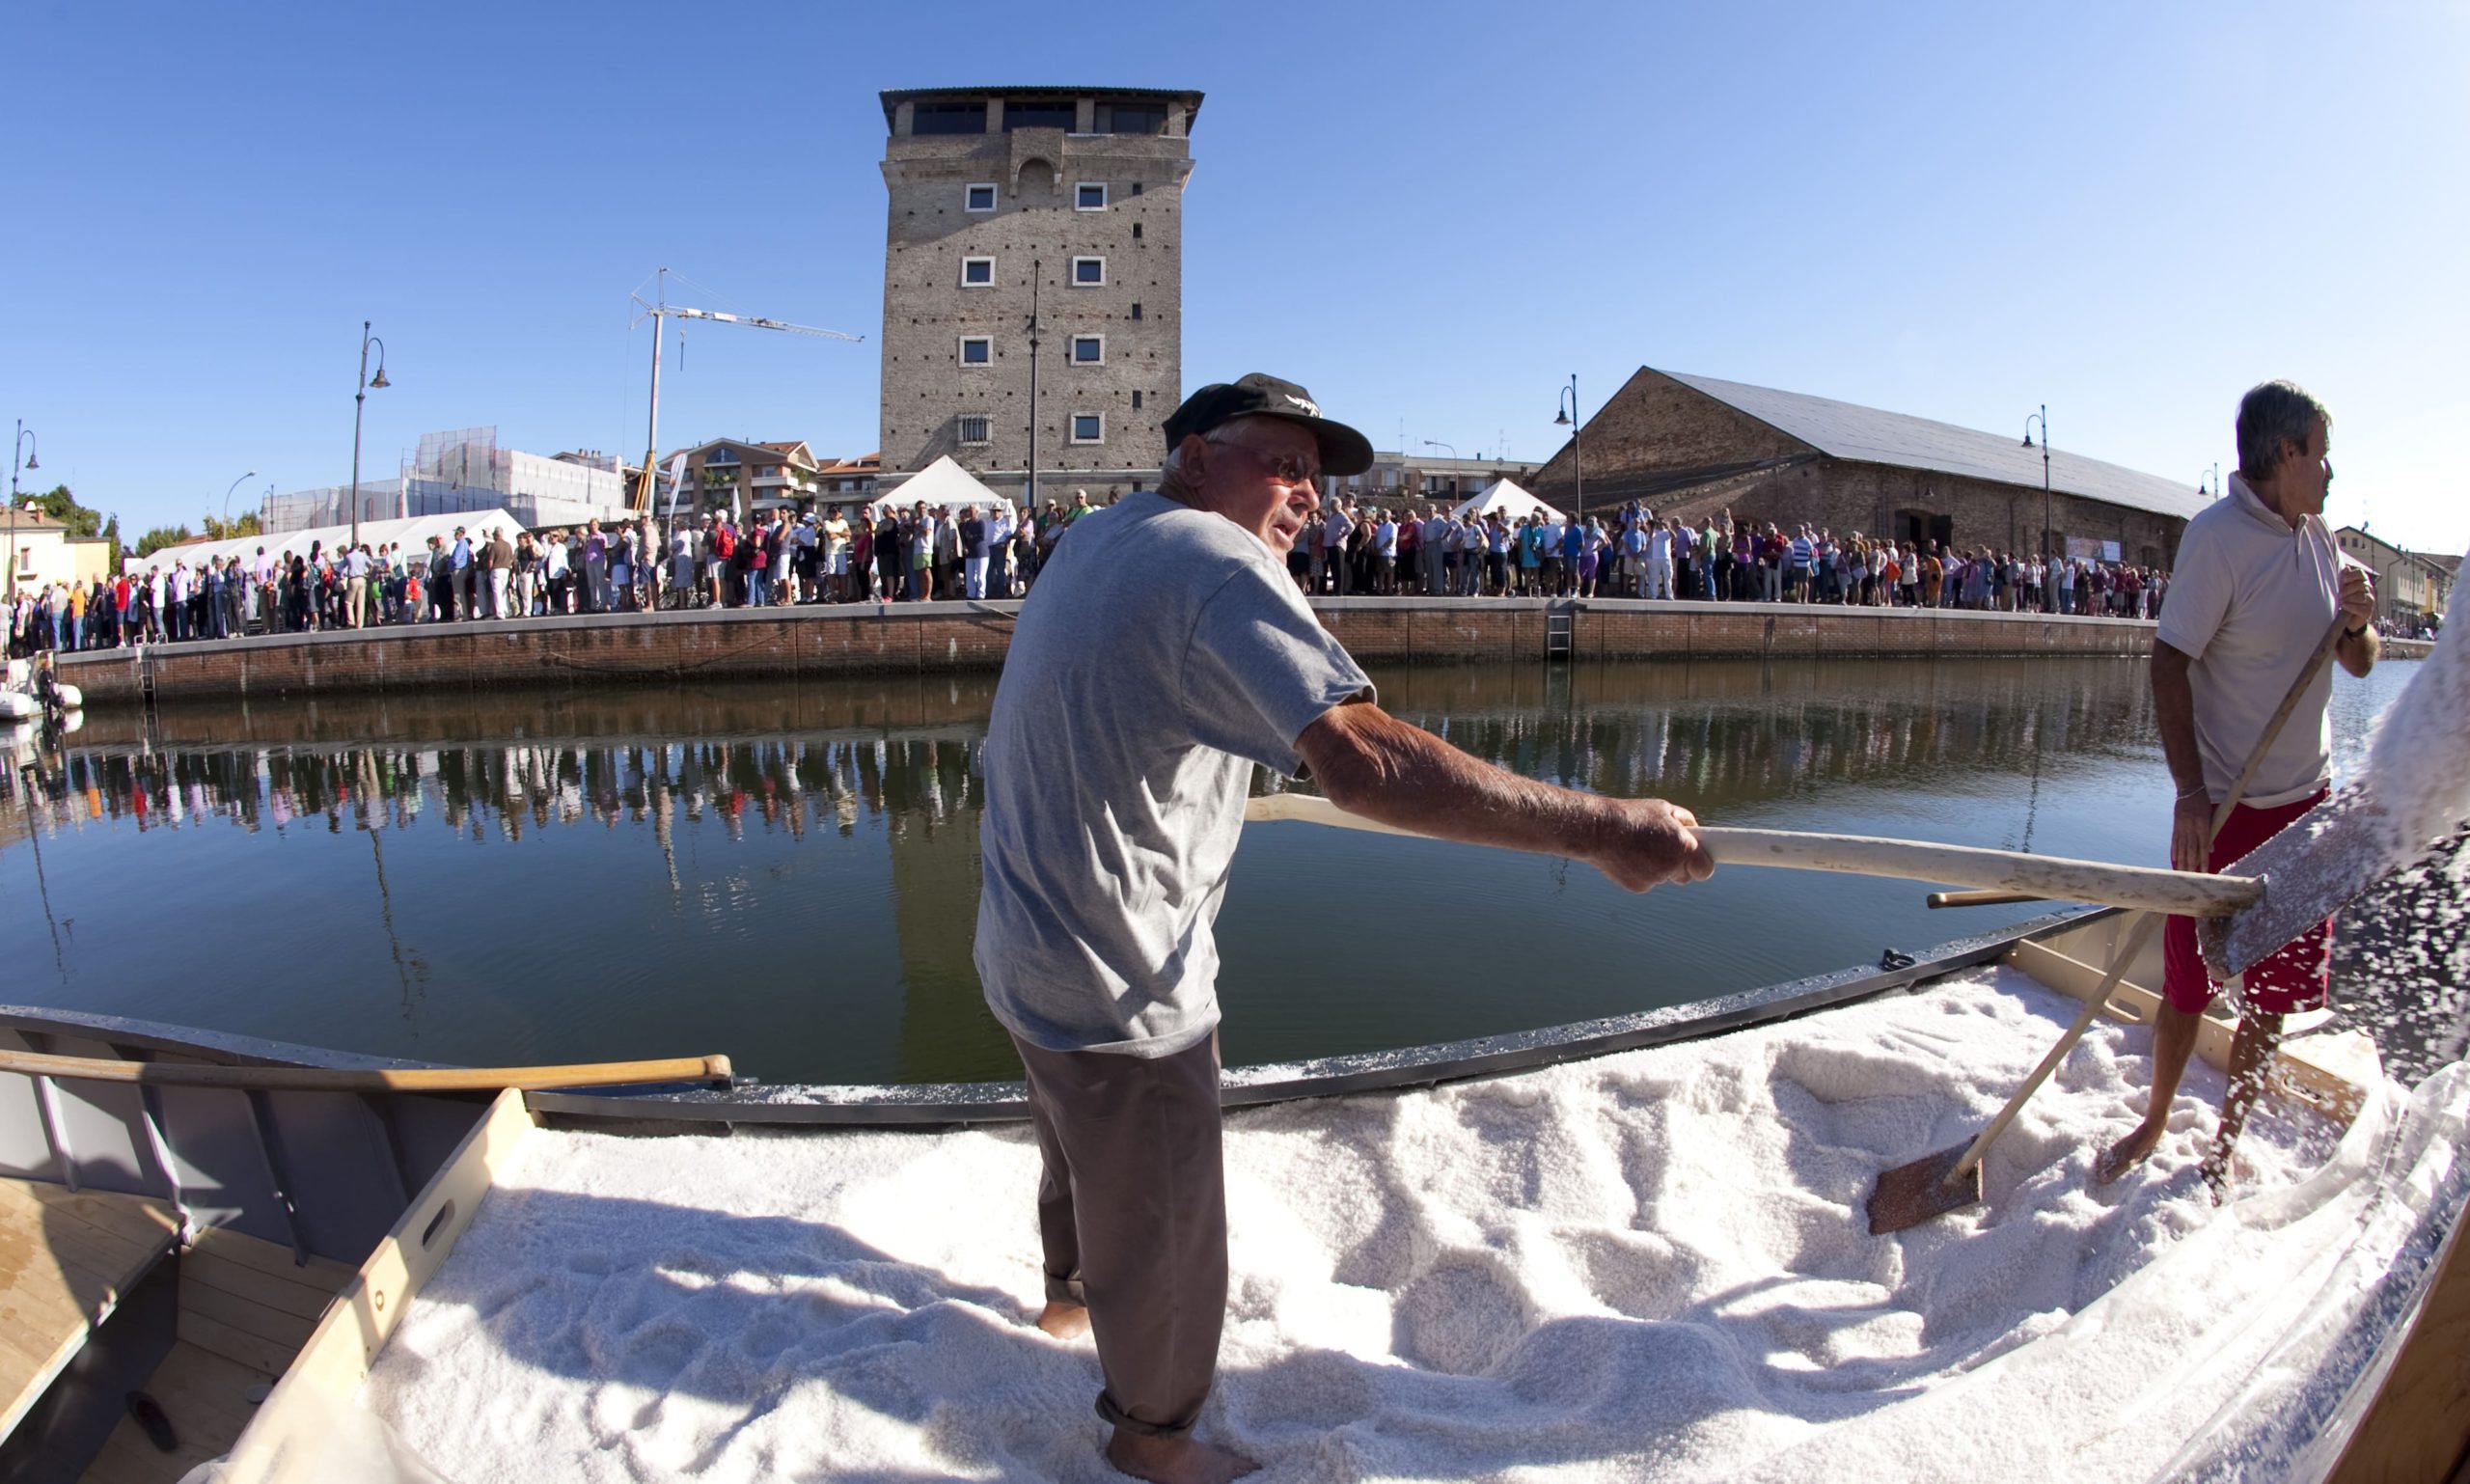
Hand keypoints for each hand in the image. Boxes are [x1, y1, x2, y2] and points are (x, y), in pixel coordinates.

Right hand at [1591, 798, 1715, 891]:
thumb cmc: (1631, 815)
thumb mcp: (1663, 809)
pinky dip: (1642, 872)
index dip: (1703, 864)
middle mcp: (1671, 866)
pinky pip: (1647, 881)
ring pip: (1664, 877)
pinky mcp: (1638, 887)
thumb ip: (1685, 821)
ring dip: (1658, 866)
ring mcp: (1654, 879)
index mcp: (1681, 847)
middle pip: (1685, 876)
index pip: (1705, 868)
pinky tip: (1629, 856)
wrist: (1598, 830)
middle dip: (1679, 865)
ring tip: (1640, 846)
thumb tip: (1696, 830)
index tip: (1701, 860)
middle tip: (1665, 848)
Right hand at [2172, 792, 2213, 873]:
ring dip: (2182, 861)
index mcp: (2202, 825)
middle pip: (2190, 850)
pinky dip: (2175, 851)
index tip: (2204, 872)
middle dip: (2191, 864)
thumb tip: (2211, 849)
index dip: (2204, 860)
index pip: (2203, 847)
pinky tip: (2175, 859)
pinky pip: (2175, 840)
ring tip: (2182, 872)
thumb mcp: (2210, 815)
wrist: (2189, 789)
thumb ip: (2210, 832)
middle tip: (2190, 877)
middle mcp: (2191, 827)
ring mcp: (2182, 827)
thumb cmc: (2203, 802)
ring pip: (2182, 847)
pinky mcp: (2176, 825)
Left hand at [2338, 567, 2375, 630]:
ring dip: (2348, 598)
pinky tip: (2343, 606)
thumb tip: (2346, 568)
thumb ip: (2345, 579)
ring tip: (2340, 601)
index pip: (2360, 573)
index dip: (2351, 576)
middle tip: (2338, 595)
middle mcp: (2369, 590)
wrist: (2350, 619)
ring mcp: (2370, 601)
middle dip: (2347, 590)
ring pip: (2360, 596)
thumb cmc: (2346, 601)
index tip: (2343, 580)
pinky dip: (2350, 607)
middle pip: (2359, 585)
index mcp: (2363, 582)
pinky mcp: (2368, 611)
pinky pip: (2360, 608)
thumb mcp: (2344, 589)